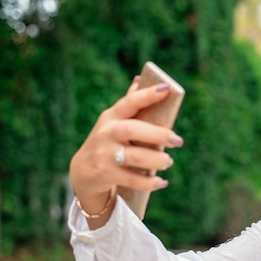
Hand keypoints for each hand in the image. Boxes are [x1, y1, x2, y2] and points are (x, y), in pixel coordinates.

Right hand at [69, 77, 183, 221]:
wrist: (82, 171)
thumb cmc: (108, 141)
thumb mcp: (114, 121)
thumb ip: (129, 104)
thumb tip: (140, 78)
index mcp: (112, 116)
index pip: (130, 102)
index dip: (147, 95)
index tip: (167, 89)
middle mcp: (106, 133)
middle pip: (132, 130)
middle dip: (158, 134)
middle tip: (178, 140)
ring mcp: (104, 154)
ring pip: (134, 156)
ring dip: (156, 160)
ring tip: (168, 162)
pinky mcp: (105, 174)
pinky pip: (132, 179)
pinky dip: (149, 182)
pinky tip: (161, 182)